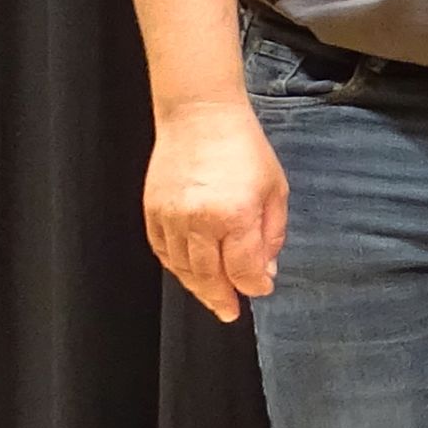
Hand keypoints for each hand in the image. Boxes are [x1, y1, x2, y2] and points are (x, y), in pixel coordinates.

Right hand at [145, 95, 286, 321]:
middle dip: (222, 298)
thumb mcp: (274, 189)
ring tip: (212, 297)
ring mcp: (171, 217)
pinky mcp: (153, 211)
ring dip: (198, 287)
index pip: (243, 270)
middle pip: (210, 276)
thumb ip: (272, 234)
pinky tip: (188, 273)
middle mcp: (199, 221)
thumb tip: (266, 270)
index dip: (253, 285)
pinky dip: (176, 267)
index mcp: (235, 215)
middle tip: (230, 311)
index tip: (260, 289)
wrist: (200, 115)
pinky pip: (163, 251)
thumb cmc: (243, 147)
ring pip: (183, 268)